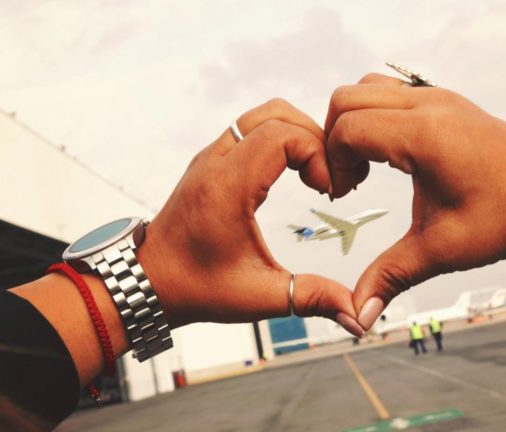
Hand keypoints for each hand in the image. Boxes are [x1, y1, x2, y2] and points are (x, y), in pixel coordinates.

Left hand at [137, 98, 363, 335]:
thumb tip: (356, 315)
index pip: (283, 134)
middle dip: (314, 138)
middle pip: (276, 113)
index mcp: (227, 187)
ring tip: (315, 172)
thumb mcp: (259, 297)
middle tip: (329, 176)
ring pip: (263, 115)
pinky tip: (294, 173)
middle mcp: (216, 162)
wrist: (149, 281)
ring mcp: (211, 157)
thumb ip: (311, 299)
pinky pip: (251, 128)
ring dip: (298, 134)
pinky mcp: (212, 161)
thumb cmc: (196, 287)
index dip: (318, 154)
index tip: (328, 189)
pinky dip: (280, 139)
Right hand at [325, 73, 505, 328]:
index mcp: (423, 134)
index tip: (344, 195)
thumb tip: (357, 316)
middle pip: (348, 97)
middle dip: (334, 138)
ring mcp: (441, 98)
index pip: (347, 128)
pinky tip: (394, 158)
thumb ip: (391, 277)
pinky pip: (395, 93)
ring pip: (369, 88)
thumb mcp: (442, 250)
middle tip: (350, 180)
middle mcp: (429, 105)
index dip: (332, 162)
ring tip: (368, 166)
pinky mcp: (450, 102)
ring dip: (355, 122)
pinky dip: (378, 117)